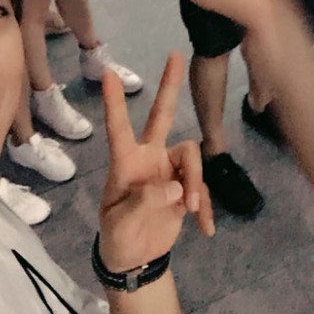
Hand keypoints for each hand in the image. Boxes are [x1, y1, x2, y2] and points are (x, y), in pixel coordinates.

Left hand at [99, 55, 213, 272]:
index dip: (114, 102)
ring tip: (192, 210)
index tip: (108, 73)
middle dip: (169, 86)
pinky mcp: (186, 187)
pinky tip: (205, 229)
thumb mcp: (121, 225)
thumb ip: (144, 204)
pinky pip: (203, 187)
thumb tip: (175, 189)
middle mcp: (149, 157)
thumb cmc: (118, 237)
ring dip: (197, 182)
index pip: (118, 128)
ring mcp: (169, 170)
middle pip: (161, 116)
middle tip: (176, 54)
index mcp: (125, 163)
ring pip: (192, 157)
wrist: (136, 259)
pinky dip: (205, 207)